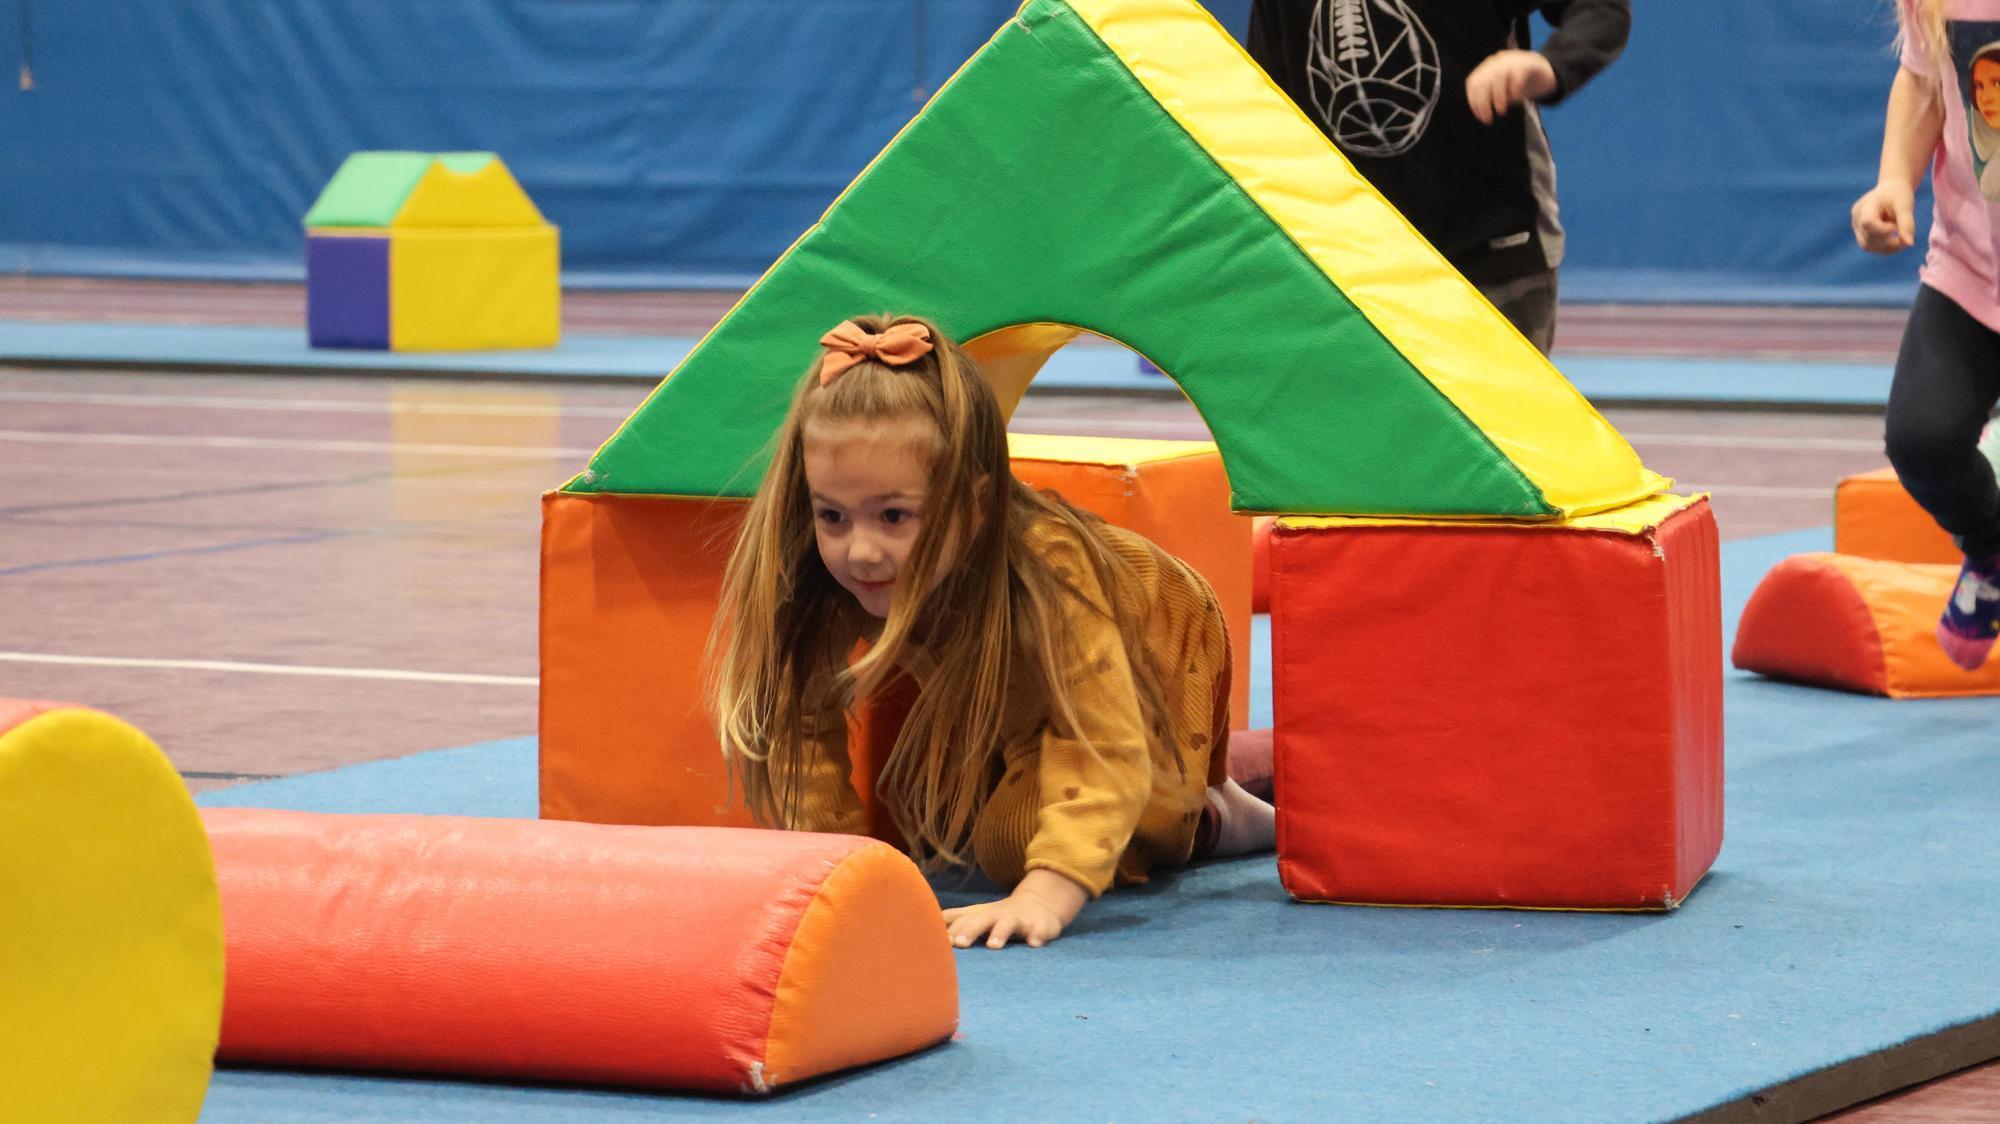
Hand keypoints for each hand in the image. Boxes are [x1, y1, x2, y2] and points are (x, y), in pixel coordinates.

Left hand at [941, 869, 1088, 948]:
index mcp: (980, 915)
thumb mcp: (975, 915)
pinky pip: (1040, 929)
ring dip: (1000, 933)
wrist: (1038, 903)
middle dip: (970, 930)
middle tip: (958, 943)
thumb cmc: (998, 915)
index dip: (950, 930)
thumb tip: (921, 924)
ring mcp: (1019, 919)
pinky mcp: (1040, 925)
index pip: (962, 920)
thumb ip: (952, 919)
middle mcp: (997, 915)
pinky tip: (1034, 944)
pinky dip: (1037, 935)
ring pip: (1009, 924)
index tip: (937, 943)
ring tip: (994, 946)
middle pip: (981, 920)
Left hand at [1465, 50, 1557, 123]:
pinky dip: (1514, 88)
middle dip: (1483, 102)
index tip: (1481, 117)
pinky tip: (1515, 98)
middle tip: (1488, 119)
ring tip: (1501, 111)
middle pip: (1483, 80)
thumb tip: (1481, 113)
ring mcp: (1514, 60)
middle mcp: (1498, 61)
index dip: (1474, 101)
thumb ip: (1492, 97)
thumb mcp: (1504, 92)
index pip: (1473, 83)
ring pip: (1499, 76)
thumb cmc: (1521, 85)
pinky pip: (1518, 73)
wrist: (1546, 71)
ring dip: (1498, 97)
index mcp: (1489, 67)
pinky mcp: (1529, 63)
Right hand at [1852, 182, 1916, 253]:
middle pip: (1868, 238)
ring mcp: (1856, 228)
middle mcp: (1856, 218)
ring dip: (1887, 248)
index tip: (1896, 227)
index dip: (1883, 230)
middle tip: (1906, 238)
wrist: (1891, 190)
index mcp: (1865, 206)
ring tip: (1903, 241)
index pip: (1867, 223)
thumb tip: (1909, 244)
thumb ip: (1907, 224)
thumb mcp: (1905, 206)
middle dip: (1888, 241)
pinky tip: (1898, 243)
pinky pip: (1871, 247)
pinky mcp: (1861, 235)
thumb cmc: (1899, 194)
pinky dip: (1886, 249)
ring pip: (1868, 246)